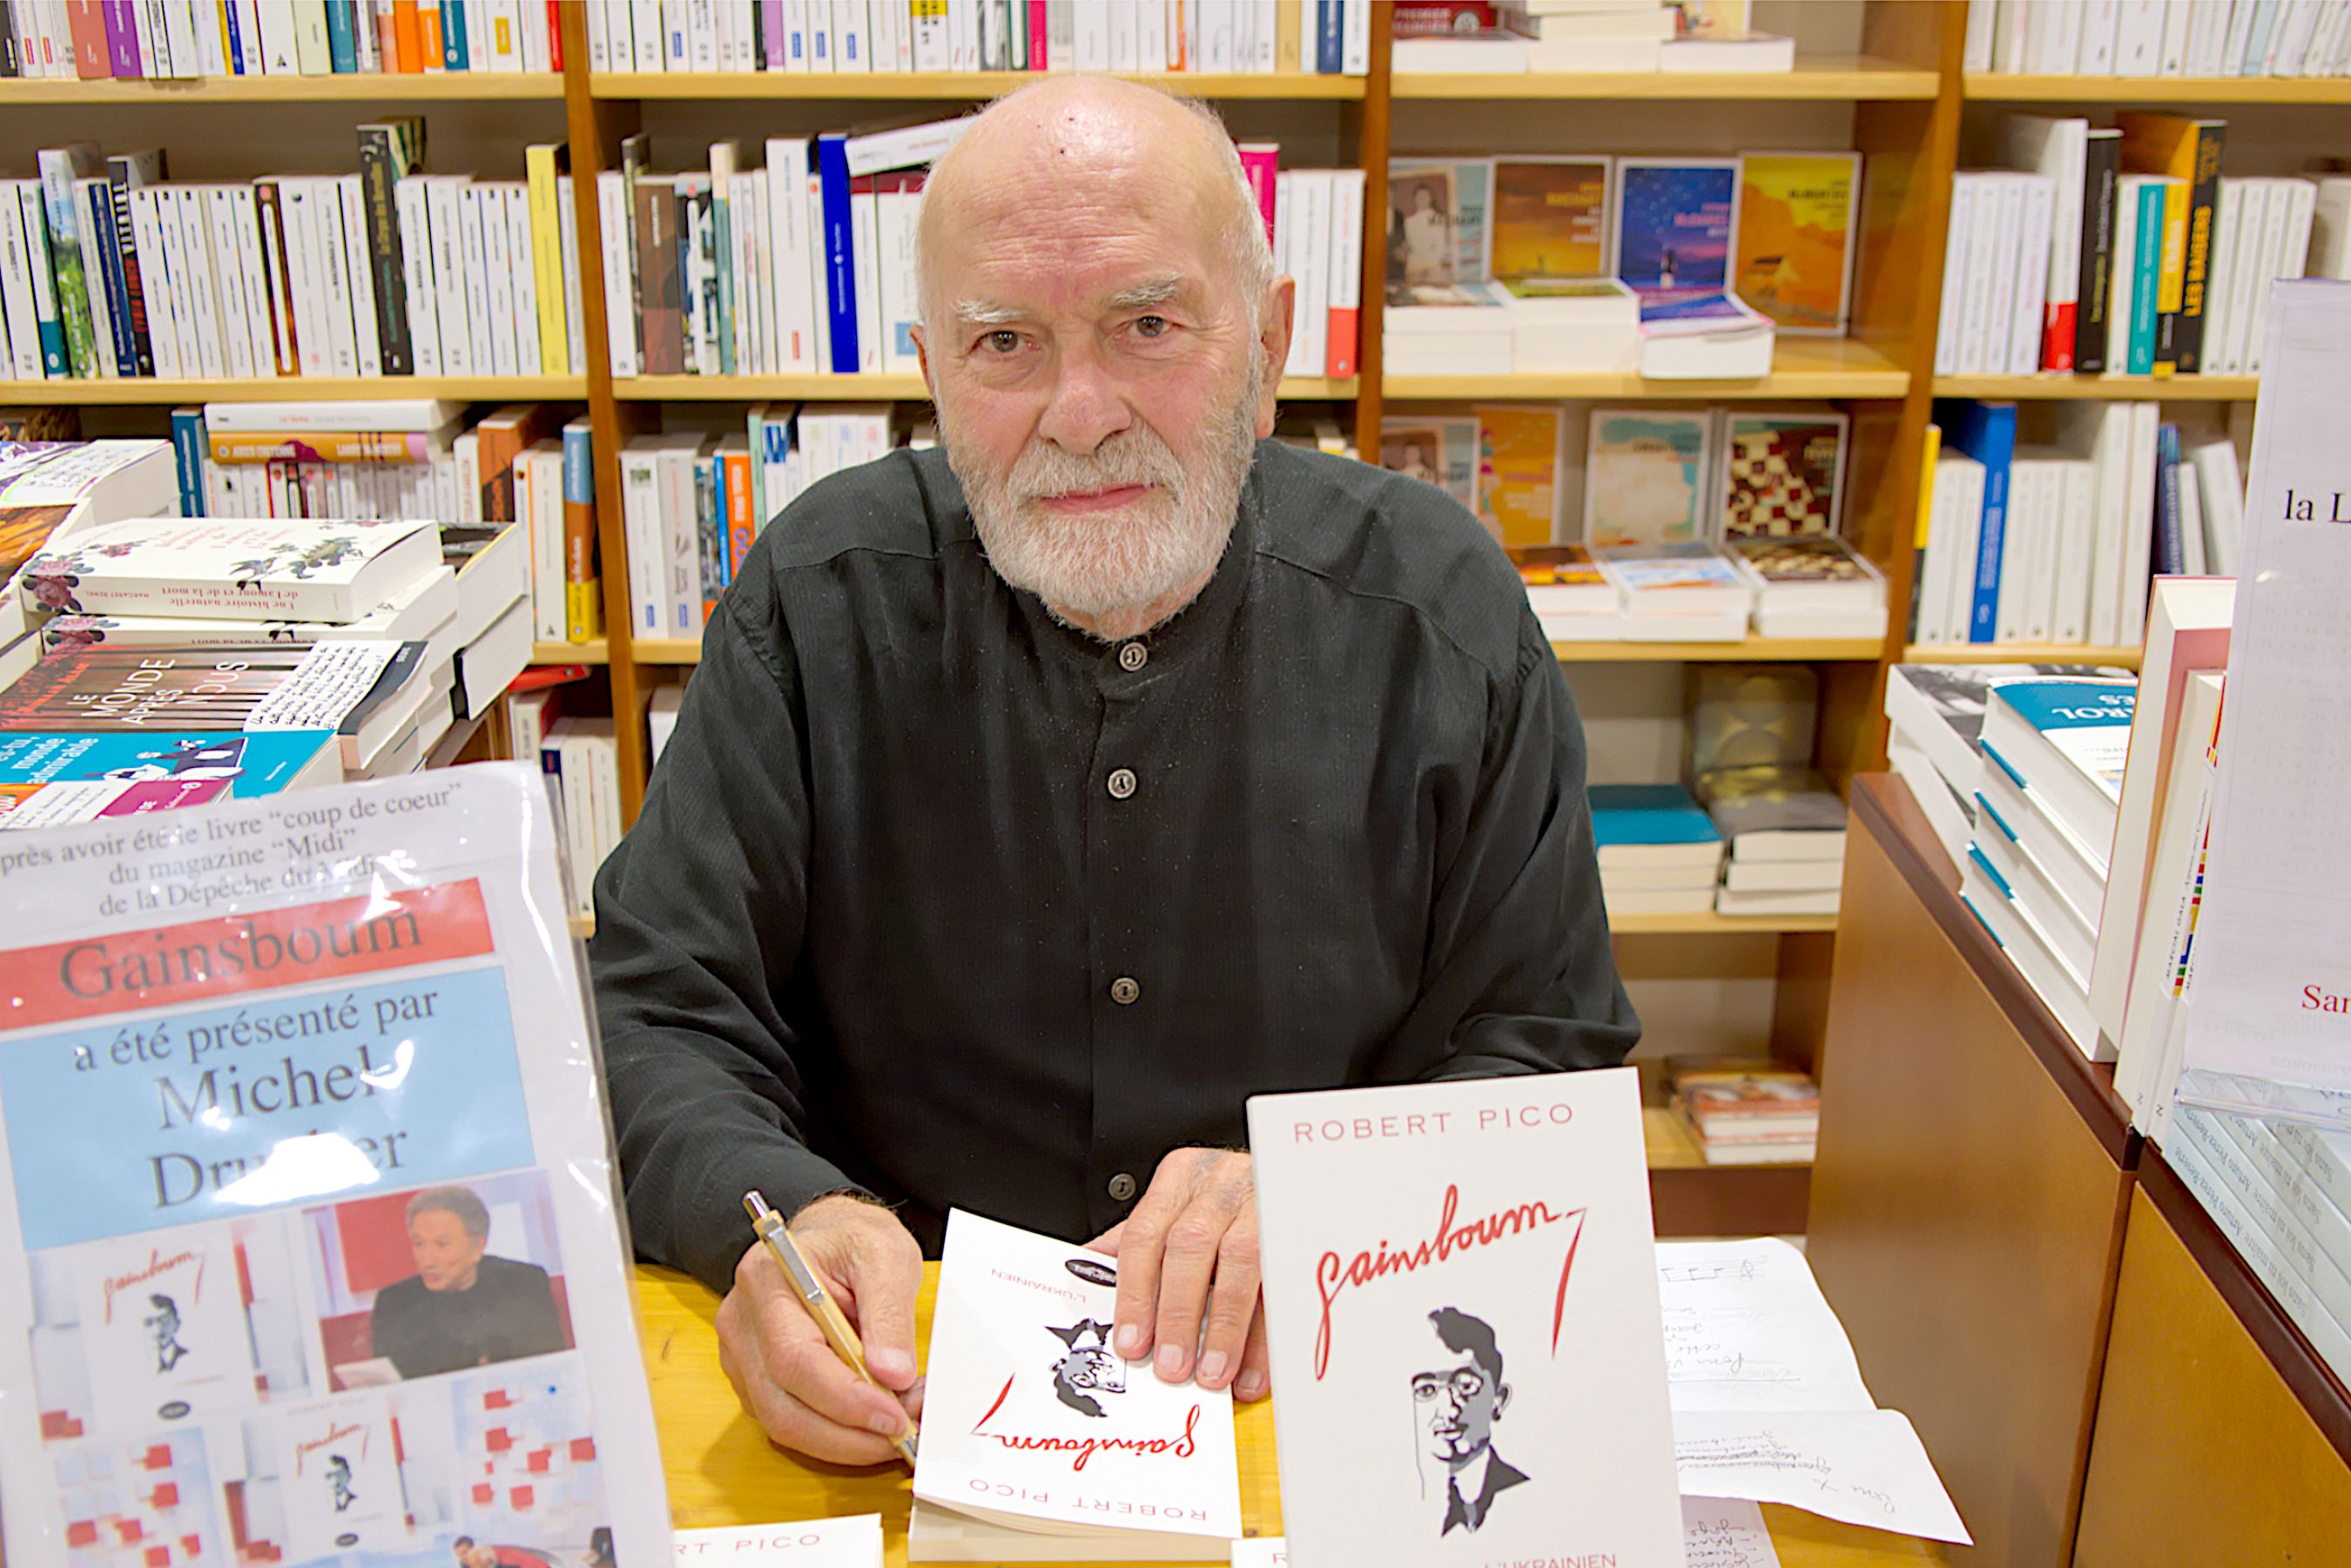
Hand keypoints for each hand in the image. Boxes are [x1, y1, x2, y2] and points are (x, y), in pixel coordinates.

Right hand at [714, 1193, 924, 1463]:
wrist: (828, 1234)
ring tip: (898, 1424)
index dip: (845, 1399)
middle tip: (904, 1434)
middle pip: (782, 1405)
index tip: (894, 1417)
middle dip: (848, 1434)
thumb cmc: (851, 1238)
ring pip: (784, 1423)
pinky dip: (834, 1433)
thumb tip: (893, 1375)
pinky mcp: (755, 1378)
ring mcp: (742, 1355)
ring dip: (845, 1439)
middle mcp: (743, 1322)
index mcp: (768, 1280)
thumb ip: (889, 1313)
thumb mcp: (886, 1255)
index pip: (794, 1358)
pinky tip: (872, 1419)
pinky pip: (789, 1421)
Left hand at [1089, 1148, 1268, 1402]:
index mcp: (1180, 1179)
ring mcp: (1263, 1202)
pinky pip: (1283, 1282)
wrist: (1292, 1169)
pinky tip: (1256, 1369)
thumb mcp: (1177, 1210)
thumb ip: (1140, 1247)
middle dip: (1180, 1312)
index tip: (1132, 1342)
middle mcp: (1220, 1185)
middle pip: (1192, 1245)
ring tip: (1214, 1373)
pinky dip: (1268, 1332)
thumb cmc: (1224, 1203)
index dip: (1136, 1292)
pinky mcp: (1298, 1229)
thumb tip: (1089, 1288)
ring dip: (1226, 1326)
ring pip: (1242, 1260)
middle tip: (1173, 1365)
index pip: (1145, 1234)